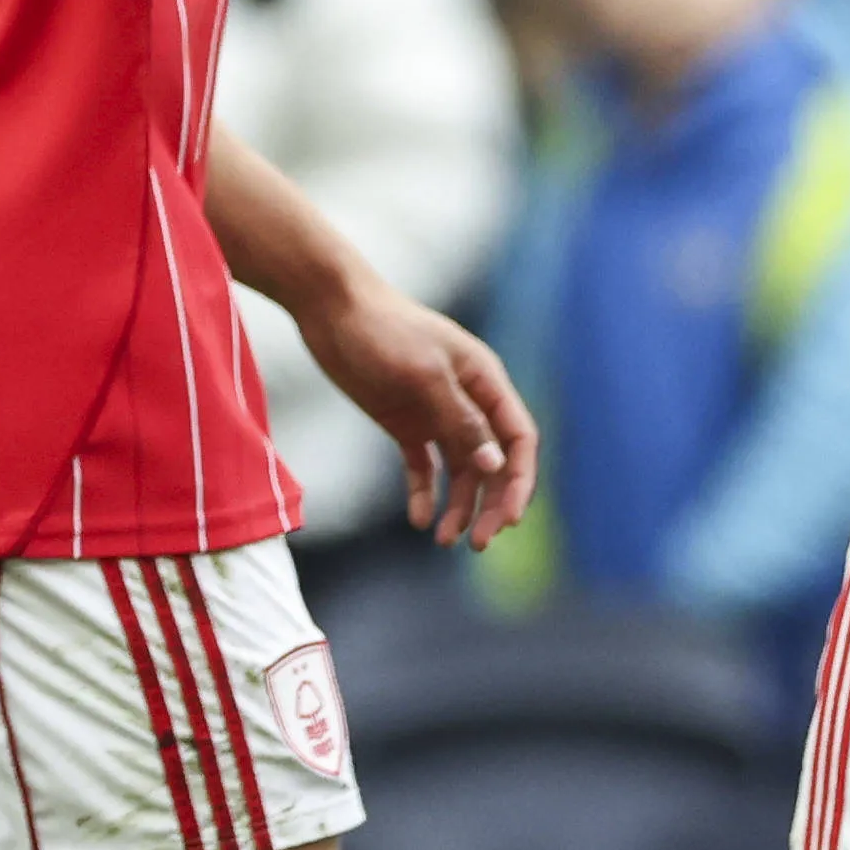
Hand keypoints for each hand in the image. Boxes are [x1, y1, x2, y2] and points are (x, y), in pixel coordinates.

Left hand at [293, 273, 536, 549]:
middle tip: (479, 543)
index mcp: (484, 381)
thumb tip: (494, 464)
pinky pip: (424, 465)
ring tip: (442, 540)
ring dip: (459, 506)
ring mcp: (436, 412)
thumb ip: (459, 419)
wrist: (329, 306)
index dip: (520, 481)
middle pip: (493, 462)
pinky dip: (424, 492)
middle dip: (491, 503)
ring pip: (461, 470)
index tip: (509, 519)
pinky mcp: (404, 421)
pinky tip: (418, 518)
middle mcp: (467, 401)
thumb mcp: (423, 375)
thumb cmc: (382, 330)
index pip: (518, 439)